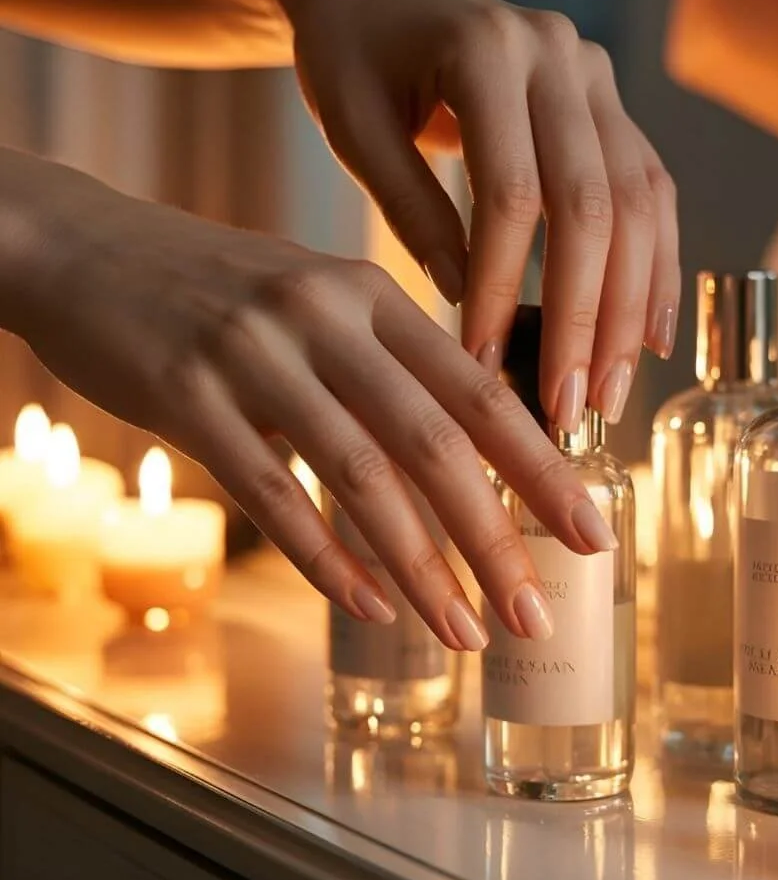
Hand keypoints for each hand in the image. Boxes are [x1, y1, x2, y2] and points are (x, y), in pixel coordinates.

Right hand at [2, 151, 616, 647]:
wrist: (83, 247)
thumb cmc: (216, 290)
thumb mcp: (317, 300)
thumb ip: (389, 361)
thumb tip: (471, 448)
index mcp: (370, 295)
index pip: (478, 390)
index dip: (542, 467)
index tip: (593, 532)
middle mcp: (325, 316)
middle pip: (434, 441)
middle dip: (496, 536)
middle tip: (537, 611)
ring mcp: (255, 355)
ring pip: (361, 475)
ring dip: (421, 567)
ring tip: (464, 633)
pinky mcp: (189, 396)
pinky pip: (270, 491)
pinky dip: (324, 555)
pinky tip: (368, 605)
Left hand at [275, 0, 679, 430]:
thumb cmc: (348, 56)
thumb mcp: (354, 128)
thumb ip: (413, 210)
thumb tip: (468, 303)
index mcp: (487, 48)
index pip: (512, 191)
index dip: (503, 287)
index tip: (482, 365)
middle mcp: (559, 55)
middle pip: (592, 205)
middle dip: (582, 318)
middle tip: (566, 408)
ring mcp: (595, 75)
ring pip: (638, 204)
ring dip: (629, 308)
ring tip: (608, 393)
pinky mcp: (608, 103)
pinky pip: (650, 191)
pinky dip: (654, 267)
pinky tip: (649, 337)